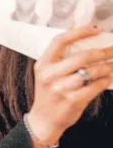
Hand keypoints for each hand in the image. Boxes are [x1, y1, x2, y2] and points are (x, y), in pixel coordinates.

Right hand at [28, 24, 112, 146]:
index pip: (60, 41)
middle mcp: (49, 76)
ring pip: (92, 72)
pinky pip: (96, 86)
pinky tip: (107, 78)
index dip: (79, 32)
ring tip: (112, 65)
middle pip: (82, 56)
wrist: (44, 120)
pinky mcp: (73, 100)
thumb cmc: (49, 94)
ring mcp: (60, 89)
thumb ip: (61, 59)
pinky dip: (105, 80)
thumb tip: (86, 40)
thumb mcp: (47, 74)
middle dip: (103, 52)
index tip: (96, 28)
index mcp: (42, 65)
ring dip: (108, 67)